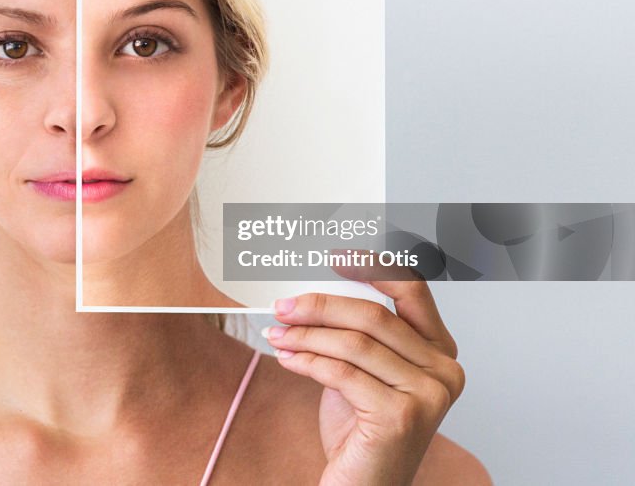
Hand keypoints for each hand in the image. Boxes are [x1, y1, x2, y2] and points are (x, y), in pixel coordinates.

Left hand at [264, 265, 464, 485]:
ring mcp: (428, 394)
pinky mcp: (402, 416)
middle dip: (320, 306)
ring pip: (354, 343)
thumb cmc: (362, 429)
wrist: (362, 485)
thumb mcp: (361, 370)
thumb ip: (354, 333)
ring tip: (277, 333)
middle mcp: (444, 370)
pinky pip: (341, 373)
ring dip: (306, 335)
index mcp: (439, 350)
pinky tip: (287, 358)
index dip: (374, 265)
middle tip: (283, 305)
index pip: (412, 290)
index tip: (335, 256)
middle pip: (373, 316)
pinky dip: (306, 361)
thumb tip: (310, 294)